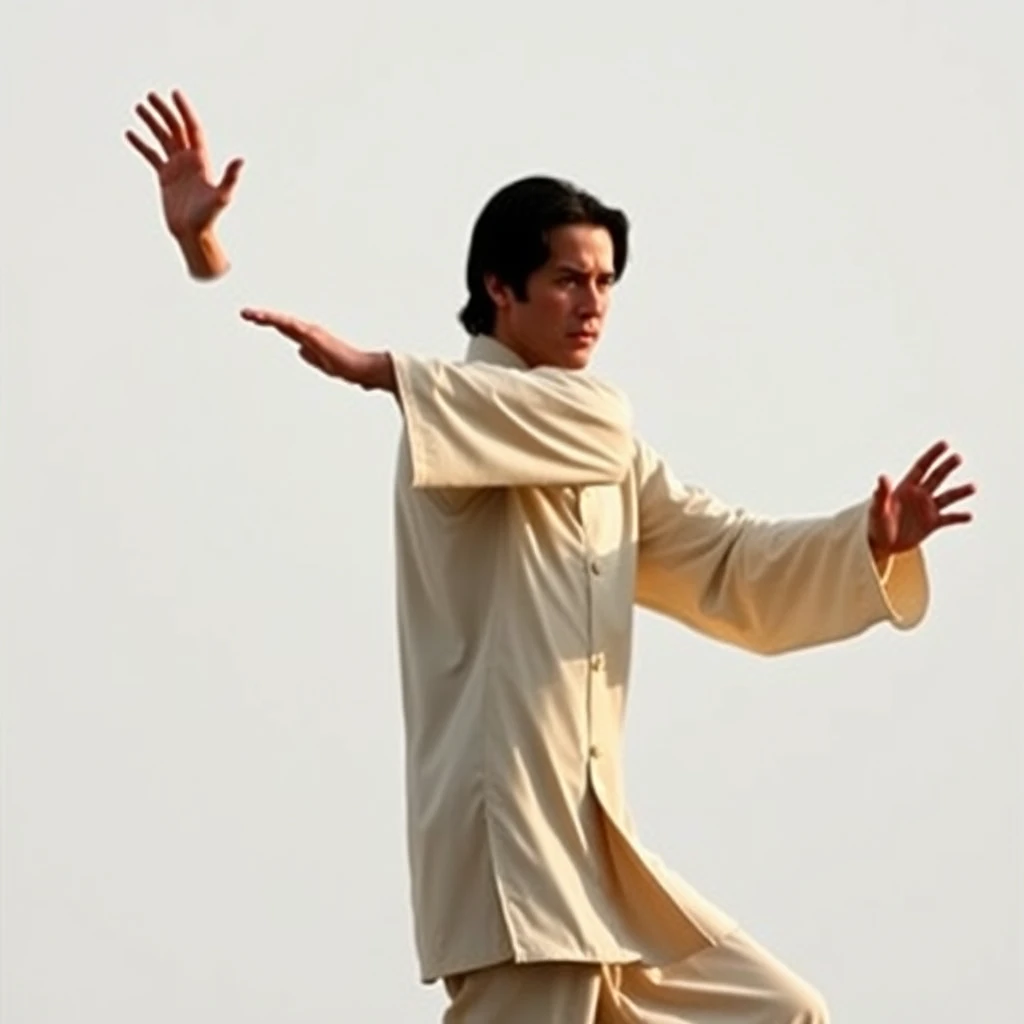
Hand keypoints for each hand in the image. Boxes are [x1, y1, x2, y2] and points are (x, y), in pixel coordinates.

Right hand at [126, 90, 242, 275]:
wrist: (193, 234)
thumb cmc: (208, 218)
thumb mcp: (222, 196)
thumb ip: (230, 177)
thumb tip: (241, 160)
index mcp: (201, 160)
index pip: (192, 128)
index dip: (184, 110)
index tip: (175, 93)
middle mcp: (189, 160)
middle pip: (176, 129)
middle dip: (164, 112)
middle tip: (150, 95)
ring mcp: (176, 167)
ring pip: (162, 138)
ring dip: (151, 122)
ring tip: (139, 106)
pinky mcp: (165, 177)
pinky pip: (151, 156)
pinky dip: (141, 144)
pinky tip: (130, 133)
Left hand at [240, 308, 394, 391]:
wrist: (360, 368)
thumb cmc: (346, 366)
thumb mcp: (323, 364)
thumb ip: (311, 357)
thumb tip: (299, 351)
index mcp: (310, 339)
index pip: (285, 329)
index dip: (270, 322)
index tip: (254, 319)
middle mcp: (309, 331)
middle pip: (281, 322)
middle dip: (262, 317)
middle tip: (245, 313)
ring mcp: (311, 331)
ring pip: (283, 321)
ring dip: (266, 317)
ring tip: (249, 314)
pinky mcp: (314, 334)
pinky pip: (291, 325)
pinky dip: (278, 320)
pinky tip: (265, 318)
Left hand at [868, 440, 974, 556]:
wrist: (881, 544)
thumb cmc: (875, 524)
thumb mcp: (877, 509)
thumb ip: (881, 493)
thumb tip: (883, 476)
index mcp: (905, 487)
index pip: (922, 467)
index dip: (932, 455)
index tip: (944, 443)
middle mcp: (919, 495)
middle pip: (936, 477)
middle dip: (947, 467)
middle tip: (958, 457)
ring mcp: (927, 509)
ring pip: (947, 497)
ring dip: (960, 492)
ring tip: (973, 487)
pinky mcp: (932, 524)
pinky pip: (949, 518)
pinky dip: (959, 517)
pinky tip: (969, 516)